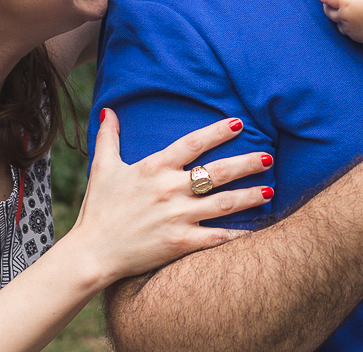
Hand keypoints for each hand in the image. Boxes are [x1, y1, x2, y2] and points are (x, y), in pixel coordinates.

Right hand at [70, 109, 273, 282]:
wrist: (92, 253)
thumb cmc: (98, 209)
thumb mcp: (102, 168)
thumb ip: (109, 137)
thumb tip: (109, 109)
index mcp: (153, 168)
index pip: (192, 144)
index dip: (217, 131)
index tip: (239, 123)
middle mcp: (169, 190)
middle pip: (216, 172)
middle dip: (246, 164)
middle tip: (267, 157)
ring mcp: (177, 217)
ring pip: (222, 204)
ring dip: (249, 197)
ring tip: (270, 190)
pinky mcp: (180, 243)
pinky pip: (215, 238)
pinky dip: (237, 236)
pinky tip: (256, 232)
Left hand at [317, 0, 362, 43]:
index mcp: (345, 3)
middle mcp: (343, 16)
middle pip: (328, 11)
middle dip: (326, 6)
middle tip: (328, 2)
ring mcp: (348, 28)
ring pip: (336, 22)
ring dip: (335, 16)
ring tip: (339, 12)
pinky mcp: (354, 36)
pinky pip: (345, 30)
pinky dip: (345, 25)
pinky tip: (350, 22)